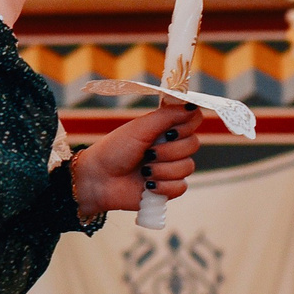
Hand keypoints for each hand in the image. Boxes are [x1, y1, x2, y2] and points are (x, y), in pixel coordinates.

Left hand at [70, 103, 201, 216]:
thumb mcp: (141, 128)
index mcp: (166, 127)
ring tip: (144, 170)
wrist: (99, 179)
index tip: (168, 131)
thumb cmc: (115, 150)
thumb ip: (167, 116)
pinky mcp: (168, 188)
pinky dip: (163, 186)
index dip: (186, 125)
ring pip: (187, 167)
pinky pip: (181, 187)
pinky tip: (147, 185)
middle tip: (148, 152)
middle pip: (193, 144)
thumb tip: (192, 105)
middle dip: (168, 150)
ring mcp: (171, 167)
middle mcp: (172, 145)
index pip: (194, 119)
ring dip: (162, 169)